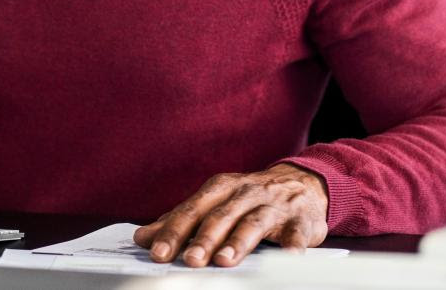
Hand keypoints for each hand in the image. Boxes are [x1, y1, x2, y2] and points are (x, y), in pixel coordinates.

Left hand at [132, 163, 328, 267]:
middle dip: (204, 238)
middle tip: (190, 260)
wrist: (302, 184)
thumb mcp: (214, 203)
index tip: (157, 252)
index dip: (173, 231)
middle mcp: (244, 193)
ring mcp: (273, 205)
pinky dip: (292, 244)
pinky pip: (296, 233)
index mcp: (219, 189)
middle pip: (220, 216)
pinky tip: (287, 256)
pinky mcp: (300, 221)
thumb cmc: (249, 198)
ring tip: (225, 260)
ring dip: (239, 242)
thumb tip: (143, 238)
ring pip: (253, 222)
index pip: (192, 210)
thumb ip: (181, 220)